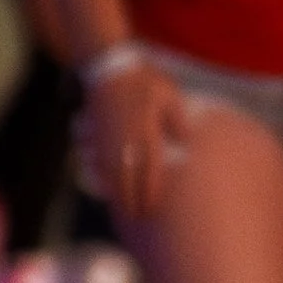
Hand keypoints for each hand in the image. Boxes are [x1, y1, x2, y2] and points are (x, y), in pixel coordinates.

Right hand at [84, 59, 190, 222]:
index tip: (152, 209)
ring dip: (116, 193)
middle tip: (138, 218)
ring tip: (123, 211)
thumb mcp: (169, 96)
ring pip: (111, 171)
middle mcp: (125, 137)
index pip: (148, 169)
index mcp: (146, 130)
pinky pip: (97, 160)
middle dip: (132, 199)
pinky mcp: (96, 132)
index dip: (149, 191)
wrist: (109, 64)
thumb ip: (178, 120)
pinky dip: (101, 176)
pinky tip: (105, 189)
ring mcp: (108, 135)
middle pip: (128, 177)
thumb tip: (186, 143)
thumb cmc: (145, 80)